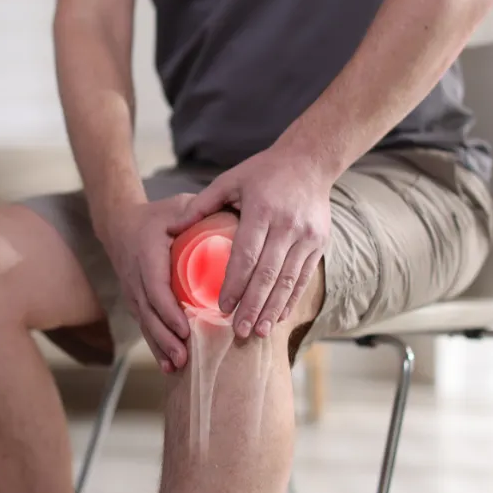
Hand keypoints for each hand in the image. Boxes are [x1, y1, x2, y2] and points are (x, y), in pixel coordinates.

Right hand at [100, 195, 193, 373]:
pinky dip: (156, 345)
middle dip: (165, 337)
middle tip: (184, 356)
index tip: (184, 327)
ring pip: (145, 323)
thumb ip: (199, 212)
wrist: (120, 224)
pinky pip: (145, 325)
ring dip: (160, 346)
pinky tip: (169, 365)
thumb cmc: (156, 216)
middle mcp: (135, 276)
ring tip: (178, 366)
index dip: (168, 311)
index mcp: (146, 255)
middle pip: (148, 313)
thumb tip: (233, 214)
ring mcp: (133, 291)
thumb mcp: (177, 207)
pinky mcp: (136, 301)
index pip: (155, 287)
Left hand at [169, 147, 331, 338]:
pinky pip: (304, 277)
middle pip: (268, 274)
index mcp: (261, 210)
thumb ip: (203, 203)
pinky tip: (280, 317)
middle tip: (240, 331)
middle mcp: (287, 226)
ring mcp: (307, 236)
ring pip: (289, 280)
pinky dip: (292, 299)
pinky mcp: (319, 243)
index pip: (246, 254)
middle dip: (254, 306)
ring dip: (273, 309)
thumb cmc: (263, 171)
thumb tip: (173, 226)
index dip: (235, 284)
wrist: (310, 161)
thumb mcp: (230, 179)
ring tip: (260, 332)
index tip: (223, 307)